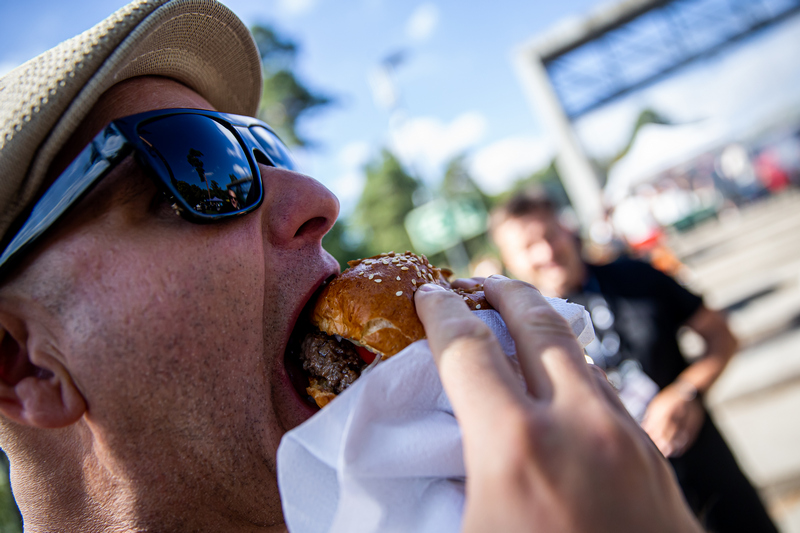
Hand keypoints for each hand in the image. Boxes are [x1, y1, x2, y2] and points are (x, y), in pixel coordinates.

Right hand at [415, 275, 701, 532]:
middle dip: (504, 291)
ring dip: (546, 329)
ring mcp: (624, 435)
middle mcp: (574, 424)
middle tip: (481, 279)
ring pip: (579, 355)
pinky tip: (566, 382)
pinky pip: (607, 391)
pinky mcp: (653, 456)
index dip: (442, 313)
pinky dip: (578, 371)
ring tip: (521, 321)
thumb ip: (441, 489)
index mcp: (513, 447)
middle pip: (538, 325)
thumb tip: (404, 474)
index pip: (466, 350)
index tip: (430, 293)